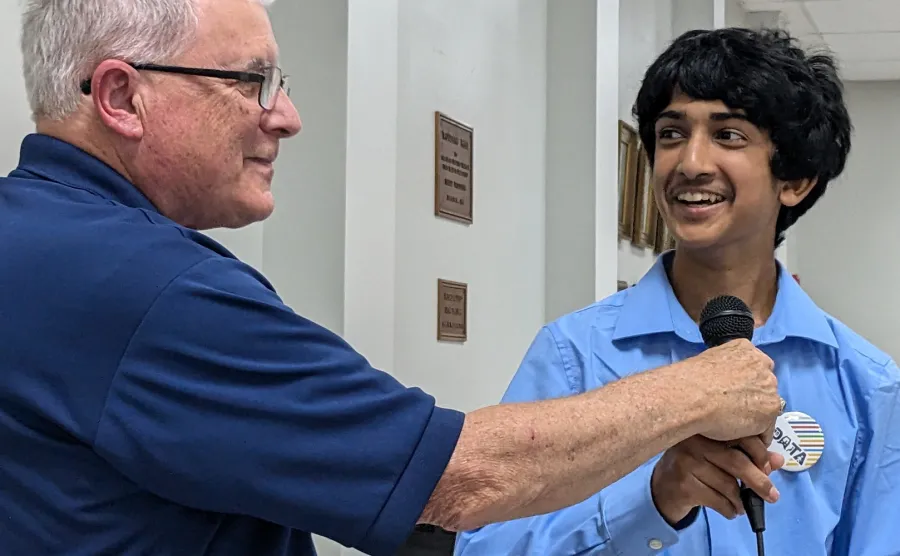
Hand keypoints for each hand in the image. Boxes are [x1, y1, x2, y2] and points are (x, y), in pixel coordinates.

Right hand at [651, 435, 783, 524]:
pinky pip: (717, 500)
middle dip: (759, 482)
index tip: (769, 467)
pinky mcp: (683, 485)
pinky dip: (729, 510)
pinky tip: (729, 509)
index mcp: (706, 429)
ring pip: (728, 485)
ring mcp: (686, 462)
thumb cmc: (695, 467)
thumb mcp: (720, 457)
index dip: (760, 453)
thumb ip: (749, 456)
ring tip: (742, 505)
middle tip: (772, 495)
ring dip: (741, 501)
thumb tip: (778, 460)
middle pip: (737, 462)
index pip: (741, 436)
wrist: (663, 486)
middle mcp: (693, 442)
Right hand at [685, 339, 780, 441]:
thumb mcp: (708, 361)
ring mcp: (769, 388)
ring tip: (734, 426)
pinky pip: (765, 429)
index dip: (745, 382)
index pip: (755, 367)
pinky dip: (753, 435)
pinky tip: (737, 436)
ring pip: (766, 408)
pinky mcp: (770, 411)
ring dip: (754, 417)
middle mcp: (762, 365)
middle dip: (753, 397)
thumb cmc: (690, 380)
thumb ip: (725, 368)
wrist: (691, 397)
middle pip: (764, 386)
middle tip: (733, 409)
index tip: (733, 392)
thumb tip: (722, 380)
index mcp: (745, 349)